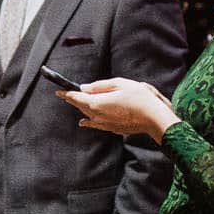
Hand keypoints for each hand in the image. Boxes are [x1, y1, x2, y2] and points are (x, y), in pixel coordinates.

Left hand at [58, 78, 180, 141]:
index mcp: (96, 103)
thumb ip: (100, 86)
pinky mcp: (112, 129)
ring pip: (88, 115)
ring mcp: (105, 124)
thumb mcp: (120, 84)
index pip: (76, 98)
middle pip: (81, 107)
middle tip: (66, 94)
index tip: (58, 91)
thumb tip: (85, 88)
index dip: (66, 93)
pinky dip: (89, 120)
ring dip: (82, 108)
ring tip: (76, 103)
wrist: (154, 118)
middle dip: (74, 100)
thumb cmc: (139, 98)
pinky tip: (84, 122)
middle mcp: (97, 116)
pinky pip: (95, 124)